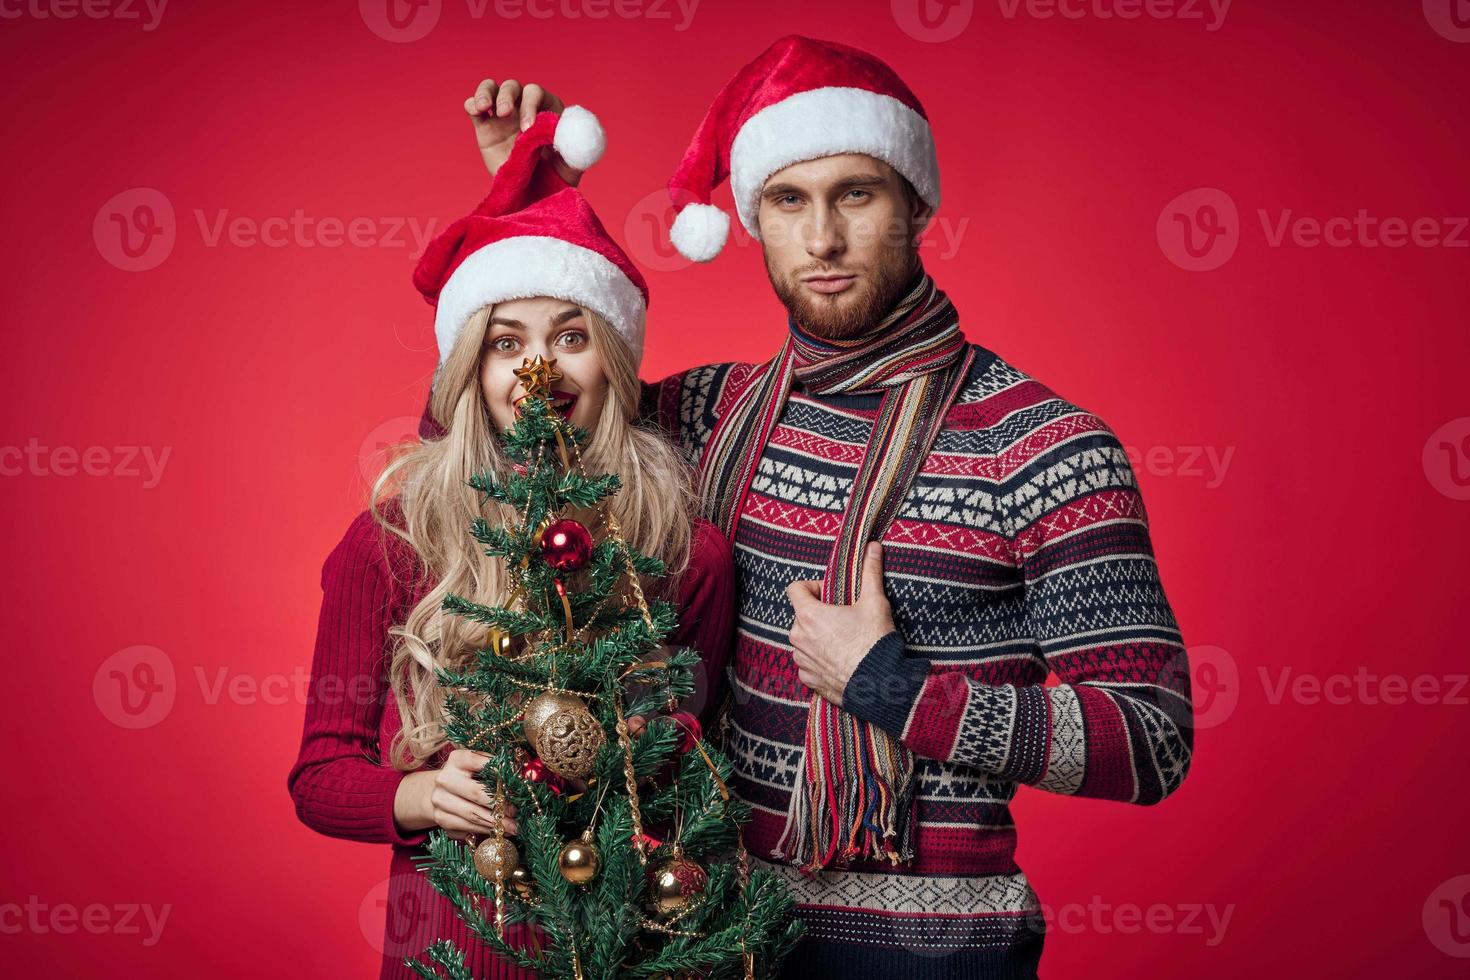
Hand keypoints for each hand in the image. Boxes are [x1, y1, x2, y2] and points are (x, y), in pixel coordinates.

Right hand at [395, 748, 518, 840]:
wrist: (440, 790)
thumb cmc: (469, 776)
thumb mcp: (478, 766)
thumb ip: (496, 769)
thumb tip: (525, 776)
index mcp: (457, 759)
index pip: (480, 762)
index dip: (500, 772)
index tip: (518, 783)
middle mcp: (445, 779)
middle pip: (476, 793)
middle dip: (500, 805)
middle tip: (517, 812)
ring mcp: (440, 800)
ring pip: (472, 814)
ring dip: (496, 823)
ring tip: (514, 827)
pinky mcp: (440, 818)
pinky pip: (467, 827)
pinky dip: (485, 830)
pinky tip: (499, 831)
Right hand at [465, 77, 582, 184]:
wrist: (533, 196)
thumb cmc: (556, 179)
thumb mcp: (571, 166)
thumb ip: (577, 150)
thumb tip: (579, 134)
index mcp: (546, 110)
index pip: (536, 94)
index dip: (531, 105)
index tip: (528, 128)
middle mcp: (524, 108)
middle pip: (513, 87)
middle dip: (508, 96)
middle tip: (505, 113)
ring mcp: (503, 116)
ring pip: (491, 89)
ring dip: (486, 92)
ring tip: (484, 107)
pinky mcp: (485, 127)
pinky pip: (474, 107)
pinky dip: (472, 103)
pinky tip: (475, 110)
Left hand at [786, 543, 895, 705]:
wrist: (880, 684)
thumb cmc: (874, 642)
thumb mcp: (874, 602)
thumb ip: (870, 572)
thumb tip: (873, 547)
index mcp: (808, 615)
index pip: (795, 589)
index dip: (813, 587)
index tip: (830, 594)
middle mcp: (798, 638)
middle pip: (801, 615)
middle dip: (819, 614)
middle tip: (843, 619)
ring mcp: (801, 660)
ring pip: (804, 640)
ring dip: (818, 637)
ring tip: (844, 641)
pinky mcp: (808, 680)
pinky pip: (808, 663)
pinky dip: (820, 660)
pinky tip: (841, 660)